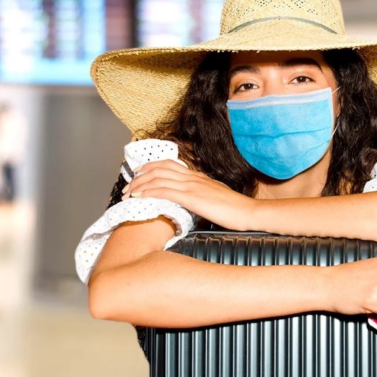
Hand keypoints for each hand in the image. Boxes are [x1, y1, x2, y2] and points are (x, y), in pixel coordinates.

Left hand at [123, 160, 256, 230]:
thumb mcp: (215, 197)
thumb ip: (202, 195)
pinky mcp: (191, 197)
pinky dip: (148, 192)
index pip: (169, 165)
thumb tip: (192, 199)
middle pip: (159, 168)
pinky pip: (164, 191)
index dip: (150, 167)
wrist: (248, 212)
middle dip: (140, 175)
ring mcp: (191, 186)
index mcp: (197, 176)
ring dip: (140, 184)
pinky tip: (139, 197)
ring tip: (128, 192)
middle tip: (128, 185)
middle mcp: (192, 177)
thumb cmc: (235, 209)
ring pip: (158, 178)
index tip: (138, 175)